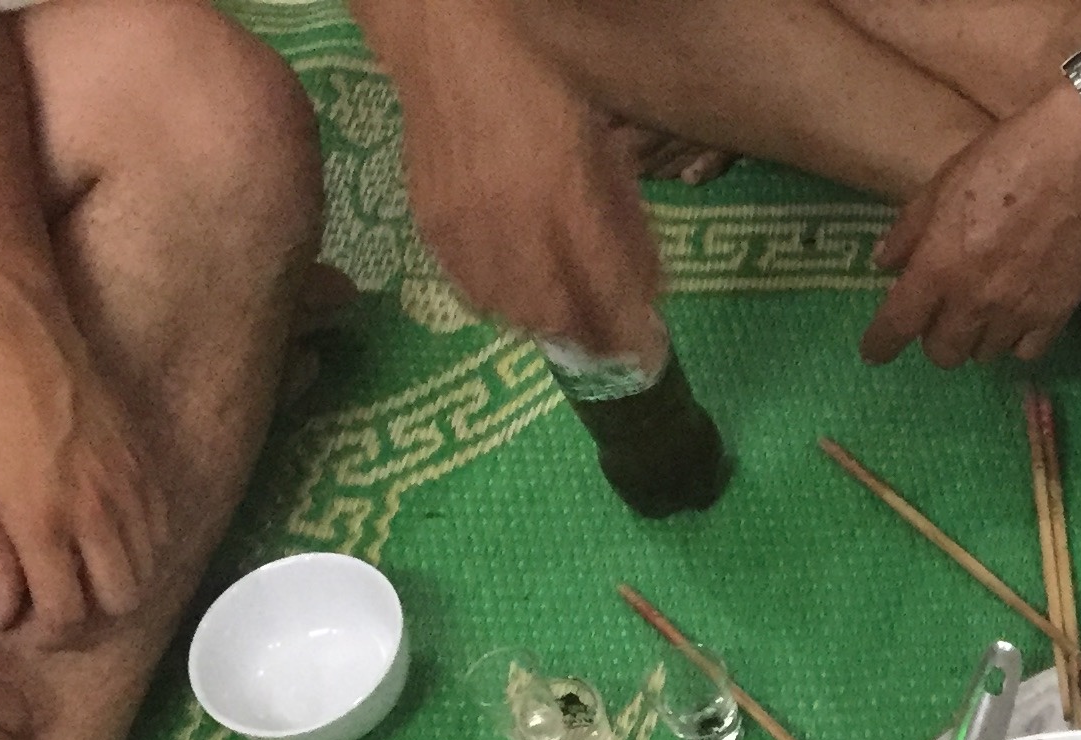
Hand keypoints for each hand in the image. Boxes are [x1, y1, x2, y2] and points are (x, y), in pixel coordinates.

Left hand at [0, 258, 159, 637]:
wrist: (17, 335)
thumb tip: (4, 615)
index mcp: (41, 523)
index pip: (66, 611)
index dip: (51, 634)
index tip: (33, 629)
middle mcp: (95, 515)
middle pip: (122, 602)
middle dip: (94, 619)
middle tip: (65, 612)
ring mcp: (129, 492)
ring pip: (148, 571)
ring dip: (120, 586)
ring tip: (89, 580)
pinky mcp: (147, 470)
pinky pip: (161, 533)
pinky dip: (141, 552)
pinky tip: (113, 543)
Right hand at [376, 0, 661, 358]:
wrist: (448, 46)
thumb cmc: (539, 86)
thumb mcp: (600, 149)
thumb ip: (625, 223)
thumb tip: (648, 290)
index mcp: (566, 194)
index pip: (606, 292)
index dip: (630, 334)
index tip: (647, 353)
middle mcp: (514, 221)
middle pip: (559, 318)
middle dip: (590, 337)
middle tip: (608, 336)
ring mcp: (467, 230)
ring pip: (515, 314)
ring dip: (549, 325)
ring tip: (568, 313)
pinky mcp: (432, 230)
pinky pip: (475, 293)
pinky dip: (505, 303)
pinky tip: (521, 288)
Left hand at [862, 94, 1080, 368]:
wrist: (1075, 155)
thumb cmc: (1002, 158)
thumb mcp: (940, 185)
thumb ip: (909, 231)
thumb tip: (884, 264)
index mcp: (938, 266)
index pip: (898, 324)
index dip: (880, 344)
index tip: (874, 352)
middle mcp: (974, 299)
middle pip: (943, 352)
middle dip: (935, 338)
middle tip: (941, 316)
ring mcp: (1018, 311)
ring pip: (984, 354)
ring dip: (976, 337)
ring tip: (983, 311)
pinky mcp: (1056, 313)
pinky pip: (1026, 351)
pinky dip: (1015, 340)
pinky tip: (1017, 317)